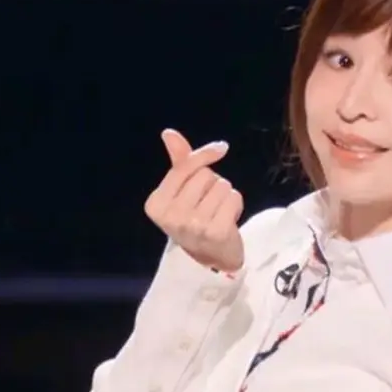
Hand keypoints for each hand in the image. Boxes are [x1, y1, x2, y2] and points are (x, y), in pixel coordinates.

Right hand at [144, 128, 244, 271]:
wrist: (211, 259)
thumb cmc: (194, 219)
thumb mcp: (181, 191)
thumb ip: (179, 162)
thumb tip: (169, 133)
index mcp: (156, 204)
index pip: (186, 166)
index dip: (205, 156)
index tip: (220, 148)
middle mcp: (171, 216)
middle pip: (206, 175)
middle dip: (212, 185)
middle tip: (207, 204)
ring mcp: (193, 226)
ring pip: (222, 186)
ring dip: (225, 196)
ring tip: (216, 213)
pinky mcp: (216, 232)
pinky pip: (234, 198)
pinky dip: (235, 205)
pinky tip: (227, 220)